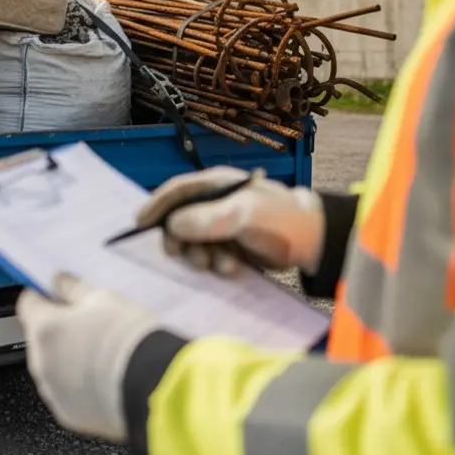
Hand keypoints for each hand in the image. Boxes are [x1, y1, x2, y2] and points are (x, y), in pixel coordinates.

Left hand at [15, 273, 160, 442]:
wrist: (153, 388)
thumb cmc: (129, 340)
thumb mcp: (104, 299)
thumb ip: (73, 288)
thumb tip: (58, 281)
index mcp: (44, 329)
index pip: (27, 303)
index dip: (43, 296)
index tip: (58, 295)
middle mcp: (40, 362)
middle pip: (39, 337)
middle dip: (57, 330)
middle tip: (88, 326)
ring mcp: (52, 392)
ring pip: (51, 366)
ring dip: (67, 358)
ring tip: (101, 354)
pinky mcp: (68, 414)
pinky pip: (65, 392)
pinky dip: (77, 384)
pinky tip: (104, 378)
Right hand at [135, 167, 324, 275]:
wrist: (315, 242)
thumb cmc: (282, 219)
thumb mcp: (246, 214)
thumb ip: (209, 219)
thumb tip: (173, 226)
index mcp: (217, 185)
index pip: (177, 191)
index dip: (156, 205)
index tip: (139, 224)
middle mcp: (215, 204)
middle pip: (180, 221)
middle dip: (181, 241)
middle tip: (185, 257)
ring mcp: (222, 226)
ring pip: (193, 243)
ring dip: (201, 257)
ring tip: (221, 265)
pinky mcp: (230, 246)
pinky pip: (209, 256)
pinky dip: (216, 265)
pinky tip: (233, 268)